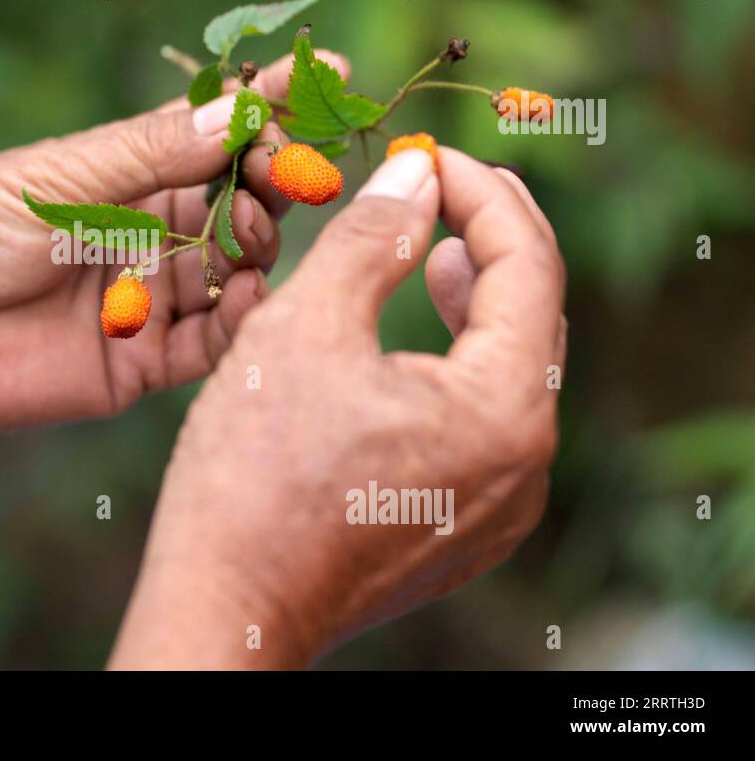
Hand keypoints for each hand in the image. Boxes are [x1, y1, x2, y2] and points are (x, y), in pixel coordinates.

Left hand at [0, 51, 350, 432]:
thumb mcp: (56, 176)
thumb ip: (148, 154)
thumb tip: (239, 111)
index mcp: (127, 175)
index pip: (216, 134)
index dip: (270, 105)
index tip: (327, 72)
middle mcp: (150, 233)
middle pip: (241, 201)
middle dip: (275, 177)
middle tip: (290, 168)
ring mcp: (151, 297)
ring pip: (238, 271)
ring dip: (261, 244)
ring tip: (257, 225)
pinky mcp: (142, 361)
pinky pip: (212, 344)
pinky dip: (241, 321)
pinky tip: (251, 295)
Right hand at [110, 146, 566, 667]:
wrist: (228, 602)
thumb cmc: (254, 471)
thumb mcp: (306, 328)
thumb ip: (371, 240)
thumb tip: (415, 178)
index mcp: (503, 409)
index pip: (527, 266)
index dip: (484, 194)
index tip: (429, 158)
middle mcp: (523, 464)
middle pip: (533, 320)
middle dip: (490, 241)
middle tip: (445, 189)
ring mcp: (498, 507)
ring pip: (509, 375)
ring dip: (476, 305)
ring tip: (440, 255)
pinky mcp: (462, 529)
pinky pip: (484, 425)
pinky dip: (457, 368)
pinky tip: (415, 347)